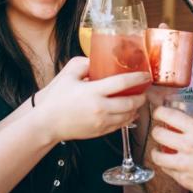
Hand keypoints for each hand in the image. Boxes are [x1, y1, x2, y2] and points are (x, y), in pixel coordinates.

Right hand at [35, 57, 149, 141]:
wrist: (47, 123)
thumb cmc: (56, 99)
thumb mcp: (68, 75)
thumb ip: (84, 64)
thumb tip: (96, 60)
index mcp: (93, 91)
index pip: (122, 83)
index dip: (137, 78)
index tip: (146, 75)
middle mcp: (100, 108)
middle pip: (130, 102)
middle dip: (141, 96)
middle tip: (144, 89)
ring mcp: (101, 122)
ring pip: (128, 116)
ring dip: (136, 108)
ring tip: (138, 100)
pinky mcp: (100, 131)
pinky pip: (120, 125)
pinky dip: (128, 118)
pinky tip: (129, 112)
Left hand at [149, 106, 192, 192]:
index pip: (168, 115)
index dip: (159, 112)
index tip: (160, 113)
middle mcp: (187, 146)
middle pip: (158, 134)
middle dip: (156, 131)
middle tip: (159, 132)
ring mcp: (184, 164)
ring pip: (157, 156)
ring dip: (155, 152)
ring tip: (158, 150)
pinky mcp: (184, 179)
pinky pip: (167, 171)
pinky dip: (166, 166)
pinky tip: (170, 164)